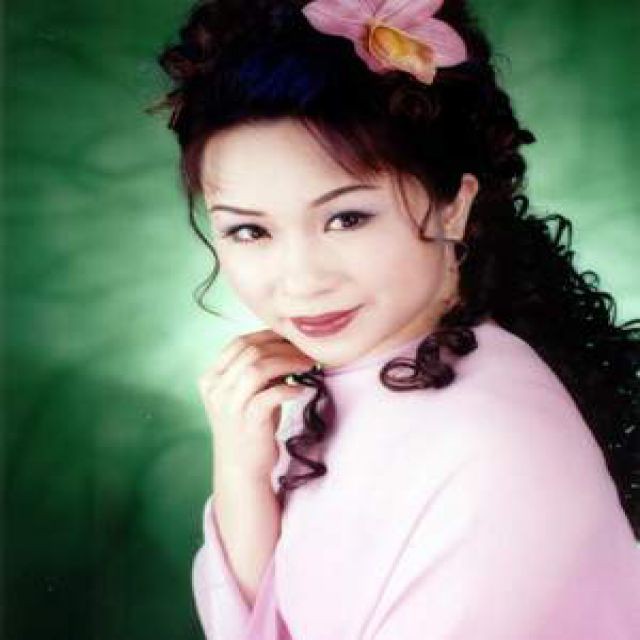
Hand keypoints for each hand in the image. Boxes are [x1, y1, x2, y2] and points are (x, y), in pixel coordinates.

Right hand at [197, 328, 315, 483]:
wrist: (241, 469)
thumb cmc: (249, 427)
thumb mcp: (248, 394)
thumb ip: (260, 370)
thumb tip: (287, 346)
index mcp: (211, 378)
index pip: (239, 342)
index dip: (267, 335)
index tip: (291, 336)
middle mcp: (216, 389)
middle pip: (251, 351)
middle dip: (283, 347)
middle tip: (306, 351)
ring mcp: (229, 405)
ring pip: (258, 368)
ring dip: (288, 362)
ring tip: (308, 366)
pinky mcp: (247, 421)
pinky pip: (270, 395)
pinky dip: (289, 389)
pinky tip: (301, 391)